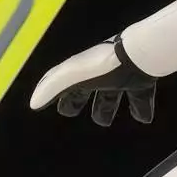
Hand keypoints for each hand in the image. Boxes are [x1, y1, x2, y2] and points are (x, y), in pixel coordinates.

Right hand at [29, 34, 157, 125]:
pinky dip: (141, 107)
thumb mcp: (72, 76)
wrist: (139, 54)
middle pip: (87, 87)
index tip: (54, 106)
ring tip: (104, 121)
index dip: (57, 93)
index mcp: (82, 70)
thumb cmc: (103, 65)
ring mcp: (123, 75)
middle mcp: (102, 71)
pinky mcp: (143, 79)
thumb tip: (33, 103)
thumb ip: (51, 88)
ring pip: (112, 93)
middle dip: (78, 99)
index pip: (64, 82)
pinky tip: (144, 119)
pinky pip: (141, 95)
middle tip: (72, 112)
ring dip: (107, 107)